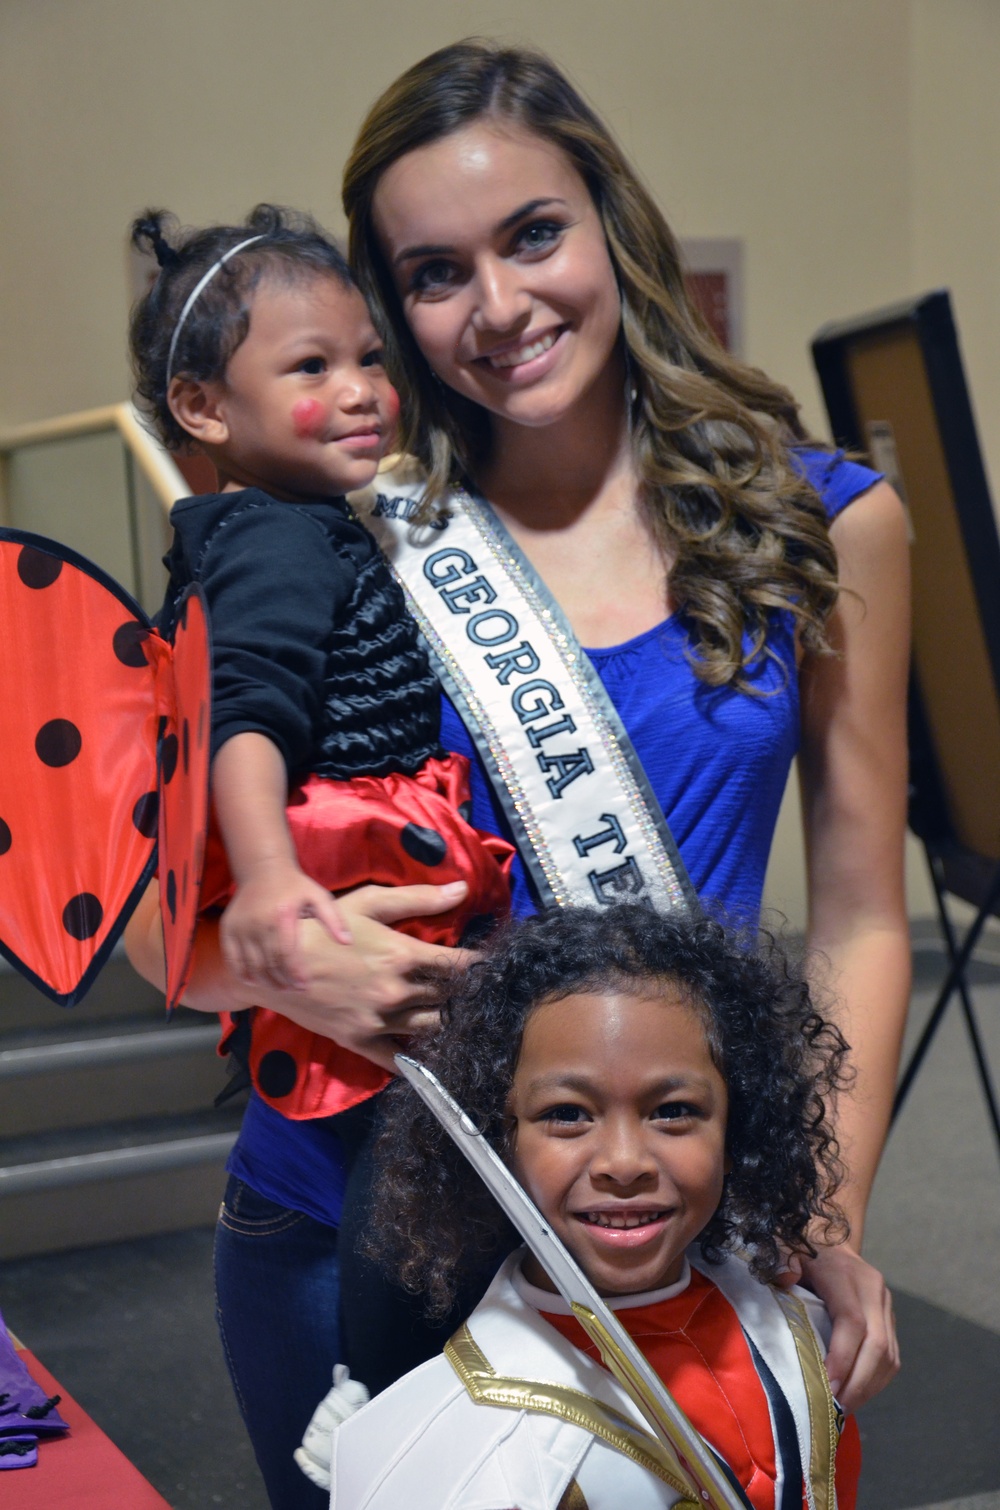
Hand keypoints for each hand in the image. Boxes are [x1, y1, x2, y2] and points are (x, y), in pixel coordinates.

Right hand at [220, 860, 351, 990]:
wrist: (263, 869)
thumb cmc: (295, 886)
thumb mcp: (318, 896)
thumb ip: (333, 919)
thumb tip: (347, 942)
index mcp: (281, 916)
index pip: (286, 955)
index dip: (295, 974)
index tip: (305, 986)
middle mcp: (257, 922)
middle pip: (269, 964)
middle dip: (282, 981)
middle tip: (294, 989)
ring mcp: (240, 927)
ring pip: (251, 966)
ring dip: (265, 981)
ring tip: (280, 987)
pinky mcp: (228, 929)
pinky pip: (233, 959)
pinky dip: (243, 974)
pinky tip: (255, 981)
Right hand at [247, 880, 475, 1071]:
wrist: (273, 963)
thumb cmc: (323, 927)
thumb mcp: (369, 903)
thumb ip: (418, 899)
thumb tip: (462, 890)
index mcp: (401, 955)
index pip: (458, 966)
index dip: (480, 967)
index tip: (494, 968)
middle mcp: (395, 992)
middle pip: (447, 997)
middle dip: (467, 994)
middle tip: (484, 992)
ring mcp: (377, 1021)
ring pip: (430, 1026)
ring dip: (449, 1022)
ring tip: (466, 1018)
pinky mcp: (359, 1040)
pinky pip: (398, 1058)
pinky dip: (418, 1057)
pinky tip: (434, 1052)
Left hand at [777, 1242, 898, 1411]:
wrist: (826, 1237)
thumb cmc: (798, 1247)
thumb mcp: (782, 1246)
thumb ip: (780, 1259)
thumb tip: (786, 1279)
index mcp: (846, 1274)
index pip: (852, 1321)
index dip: (843, 1357)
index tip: (828, 1387)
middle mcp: (873, 1290)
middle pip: (878, 1345)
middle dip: (858, 1383)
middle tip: (835, 1410)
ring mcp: (885, 1305)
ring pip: (889, 1356)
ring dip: (868, 1388)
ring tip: (844, 1409)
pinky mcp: (889, 1319)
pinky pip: (892, 1357)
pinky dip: (876, 1381)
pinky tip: (855, 1395)